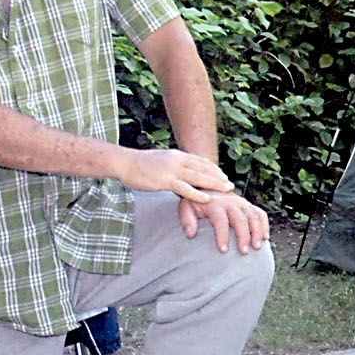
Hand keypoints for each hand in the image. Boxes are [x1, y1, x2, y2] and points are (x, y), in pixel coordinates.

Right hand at [116, 147, 232, 202]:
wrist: (123, 163)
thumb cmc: (138, 164)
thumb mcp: (160, 160)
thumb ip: (172, 164)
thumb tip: (179, 169)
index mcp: (176, 155)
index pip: (200, 161)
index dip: (213, 169)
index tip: (223, 175)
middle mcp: (177, 160)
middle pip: (203, 168)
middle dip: (219, 177)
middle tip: (230, 185)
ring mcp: (171, 170)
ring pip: (198, 177)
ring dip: (214, 184)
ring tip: (227, 190)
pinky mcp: (164, 180)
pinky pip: (185, 188)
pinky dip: (198, 193)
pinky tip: (208, 199)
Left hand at [178, 189, 268, 253]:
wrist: (209, 187)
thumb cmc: (197, 202)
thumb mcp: (187, 207)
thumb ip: (187, 219)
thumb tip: (190, 234)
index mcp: (215, 203)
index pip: (220, 220)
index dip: (223, 236)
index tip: (223, 250)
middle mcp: (231, 202)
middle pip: (241, 219)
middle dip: (244, 236)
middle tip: (244, 252)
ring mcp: (242, 203)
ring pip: (254, 217)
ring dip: (257, 232)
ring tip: (257, 247)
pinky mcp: (249, 206)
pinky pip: (260, 214)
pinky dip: (264, 225)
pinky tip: (265, 237)